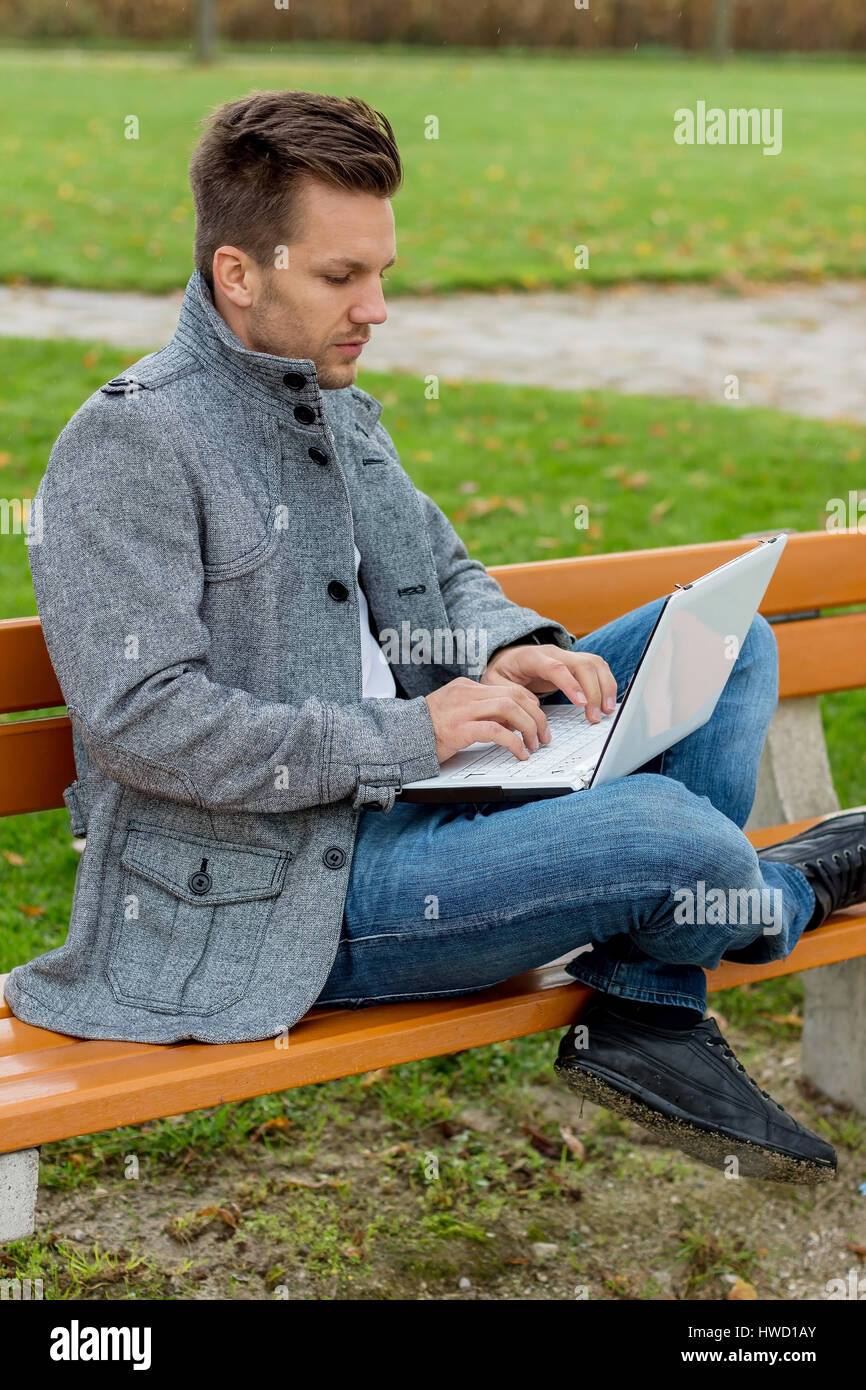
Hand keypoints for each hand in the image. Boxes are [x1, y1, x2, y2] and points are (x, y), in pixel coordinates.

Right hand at [424, 676, 552, 764]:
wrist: (400, 736)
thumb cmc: (426, 729)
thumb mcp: (456, 712)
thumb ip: (480, 711)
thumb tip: (509, 723)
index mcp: (466, 686)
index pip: (508, 687)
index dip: (529, 703)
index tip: (538, 717)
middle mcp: (466, 693)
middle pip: (514, 696)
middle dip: (535, 716)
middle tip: (543, 735)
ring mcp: (463, 710)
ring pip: (509, 708)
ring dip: (528, 728)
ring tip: (533, 745)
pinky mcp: (459, 729)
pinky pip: (496, 731)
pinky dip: (513, 743)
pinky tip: (519, 754)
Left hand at [479, 642, 617, 723]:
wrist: (508, 657)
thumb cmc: (502, 671)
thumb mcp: (493, 682)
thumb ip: (508, 691)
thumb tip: (532, 703)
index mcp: (532, 657)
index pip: (556, 667)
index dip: (571, 685)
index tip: (582, 703)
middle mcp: (554, 653)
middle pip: (582, 664)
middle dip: (594, 690)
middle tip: (596, 716)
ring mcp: (567, 656)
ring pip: (595, 664)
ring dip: (605, 687)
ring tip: (607, 711)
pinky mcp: (576, 663)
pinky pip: (597, 668)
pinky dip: (606, 684)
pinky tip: (608, 702)